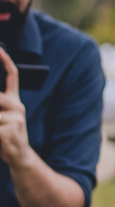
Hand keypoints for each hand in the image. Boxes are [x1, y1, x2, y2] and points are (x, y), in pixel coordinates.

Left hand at [0, 46, 31, 167]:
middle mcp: (17, 107)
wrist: (20, 156)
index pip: (13, 76)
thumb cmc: (6, 134)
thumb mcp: (3, 117)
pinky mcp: (8, 132)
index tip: (0, 50)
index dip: (6, 62)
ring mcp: (15, 119)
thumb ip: (0, 104)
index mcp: (15, 102)